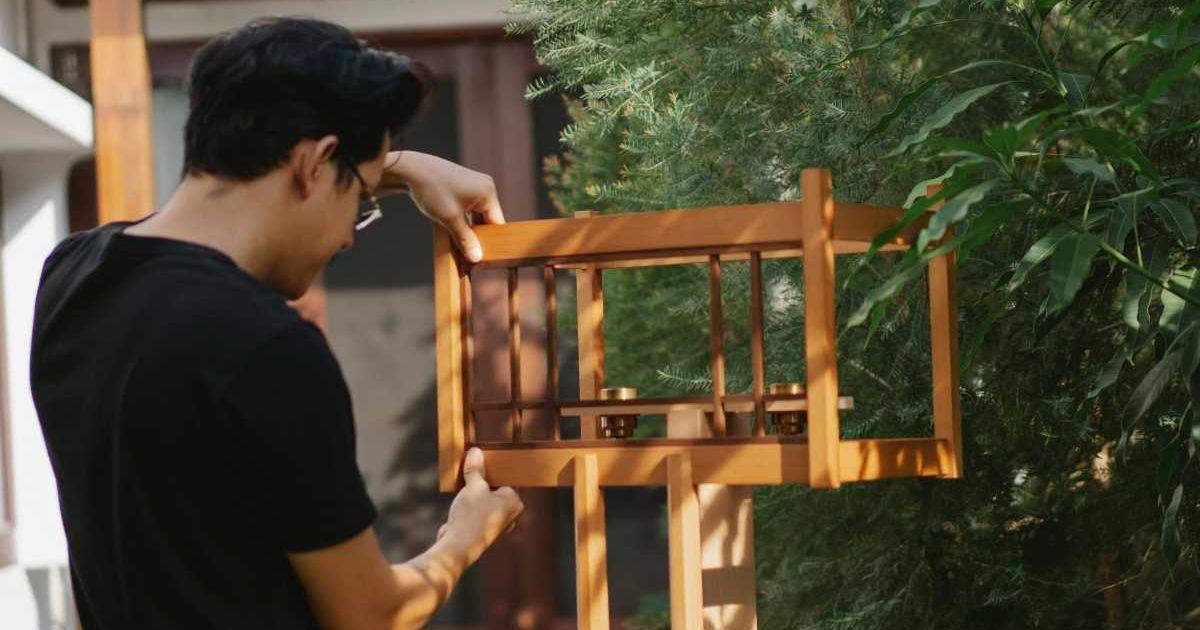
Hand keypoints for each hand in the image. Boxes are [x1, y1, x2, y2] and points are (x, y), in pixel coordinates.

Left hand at [380, 151, 504, 262]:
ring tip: (457, 240)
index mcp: (488, 192)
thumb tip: (477, 258)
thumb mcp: (449, 219)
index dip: (488, 241)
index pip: (496, 223)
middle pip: (487, 219)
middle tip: (467, 253)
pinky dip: (462, 218)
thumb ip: (465, 240)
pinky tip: (452, 227)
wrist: (410, 168)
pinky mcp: (464, 184)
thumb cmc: (432, 190)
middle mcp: (485, 186)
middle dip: (477, 234)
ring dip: (468, 227)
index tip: (479, 256)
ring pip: (477, 214)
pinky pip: (469, 206)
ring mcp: (475, 184)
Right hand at [436, 448, 522, 563]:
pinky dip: (469, 505)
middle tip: (470, 469)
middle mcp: (509, 514)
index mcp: (515, 501)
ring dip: (473, 492)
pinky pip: (477, 511)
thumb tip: (475, 452)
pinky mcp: (482, 530)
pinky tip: (459, 500)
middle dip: (482, 480)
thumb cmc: (472, 515)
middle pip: (495, 488)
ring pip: (485, 500)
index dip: (493, 468)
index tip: (481, 460)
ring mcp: (496, 523)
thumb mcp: (473, 486)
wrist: (458, 546)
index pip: (506, 477)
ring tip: (463, 484)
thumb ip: (475, 469)